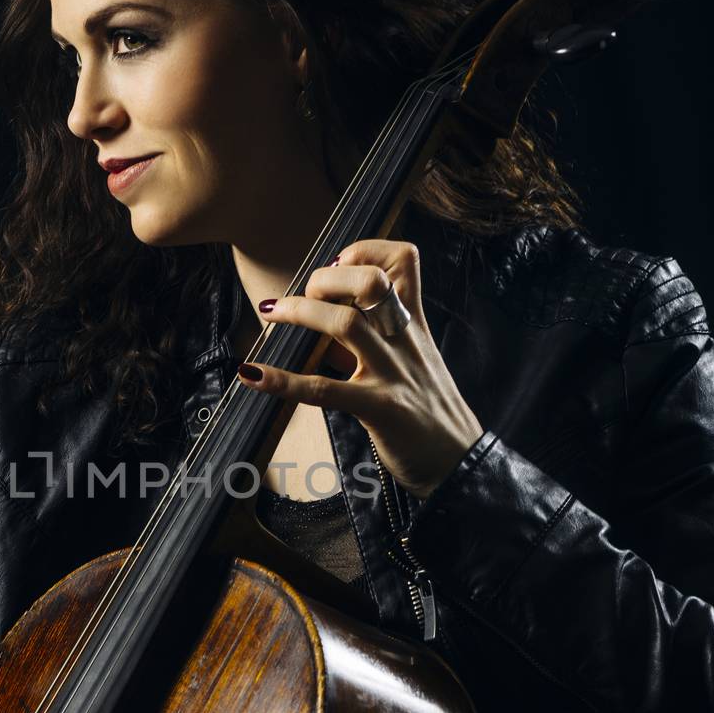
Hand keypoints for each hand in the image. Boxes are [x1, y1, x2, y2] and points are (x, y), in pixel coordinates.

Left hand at [238, 238, 483, 499]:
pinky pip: (324, 390)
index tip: (335, 262)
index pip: (404, 260)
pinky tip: (252, 375)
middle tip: (301, 296)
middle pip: (370, 282)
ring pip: (345, 324)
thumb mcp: (409, 362)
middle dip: (326, 278)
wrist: (461, 463)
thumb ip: (372, 337)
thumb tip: (321, 318)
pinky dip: (282, 381)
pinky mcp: (381, 411)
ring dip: (300, 312)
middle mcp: (405, 341)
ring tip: (271, 313)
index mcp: (414, 324)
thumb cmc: (428, 412)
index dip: (365, 249)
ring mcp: (393, 374)